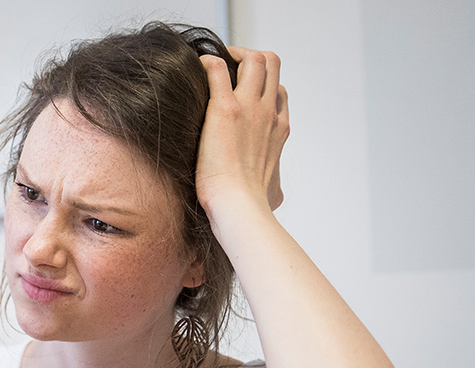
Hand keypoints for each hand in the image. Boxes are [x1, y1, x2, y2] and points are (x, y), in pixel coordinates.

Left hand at [196, 47, 289, 214]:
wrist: (239, 205)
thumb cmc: (252, 203)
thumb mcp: (274, 191)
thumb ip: (275, 186)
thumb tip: (274, 197)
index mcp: (279, 128)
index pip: (279, 90)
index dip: (263, 84)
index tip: (243, 91)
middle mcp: (268, 112)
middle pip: (271, 64)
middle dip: (250, 57)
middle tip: (227, 68)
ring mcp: (249, 108)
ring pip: (253, 58)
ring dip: (232, 54)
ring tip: (212, 64)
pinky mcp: (224, 109)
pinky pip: (217, 68)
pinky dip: (207, 63)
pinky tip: (195, 70)